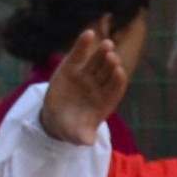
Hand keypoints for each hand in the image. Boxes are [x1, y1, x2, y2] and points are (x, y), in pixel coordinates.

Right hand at [36, 12, 140, 141]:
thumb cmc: (72, 127)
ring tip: (107, 43)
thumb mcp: (76, 135)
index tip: (120, 72)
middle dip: (111, 65)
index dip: (117, 81)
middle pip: (108, 73)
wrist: (57, 119)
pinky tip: (88, 33)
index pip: (115, 89)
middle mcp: (99, 86)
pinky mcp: (71, 68)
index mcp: (105, 101)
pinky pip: (79, 55)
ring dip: (102, 52)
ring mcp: (86, 75)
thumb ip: (82, 136)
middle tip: (113, 56)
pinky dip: (83, 45)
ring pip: (97, 62)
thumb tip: (87, 142)